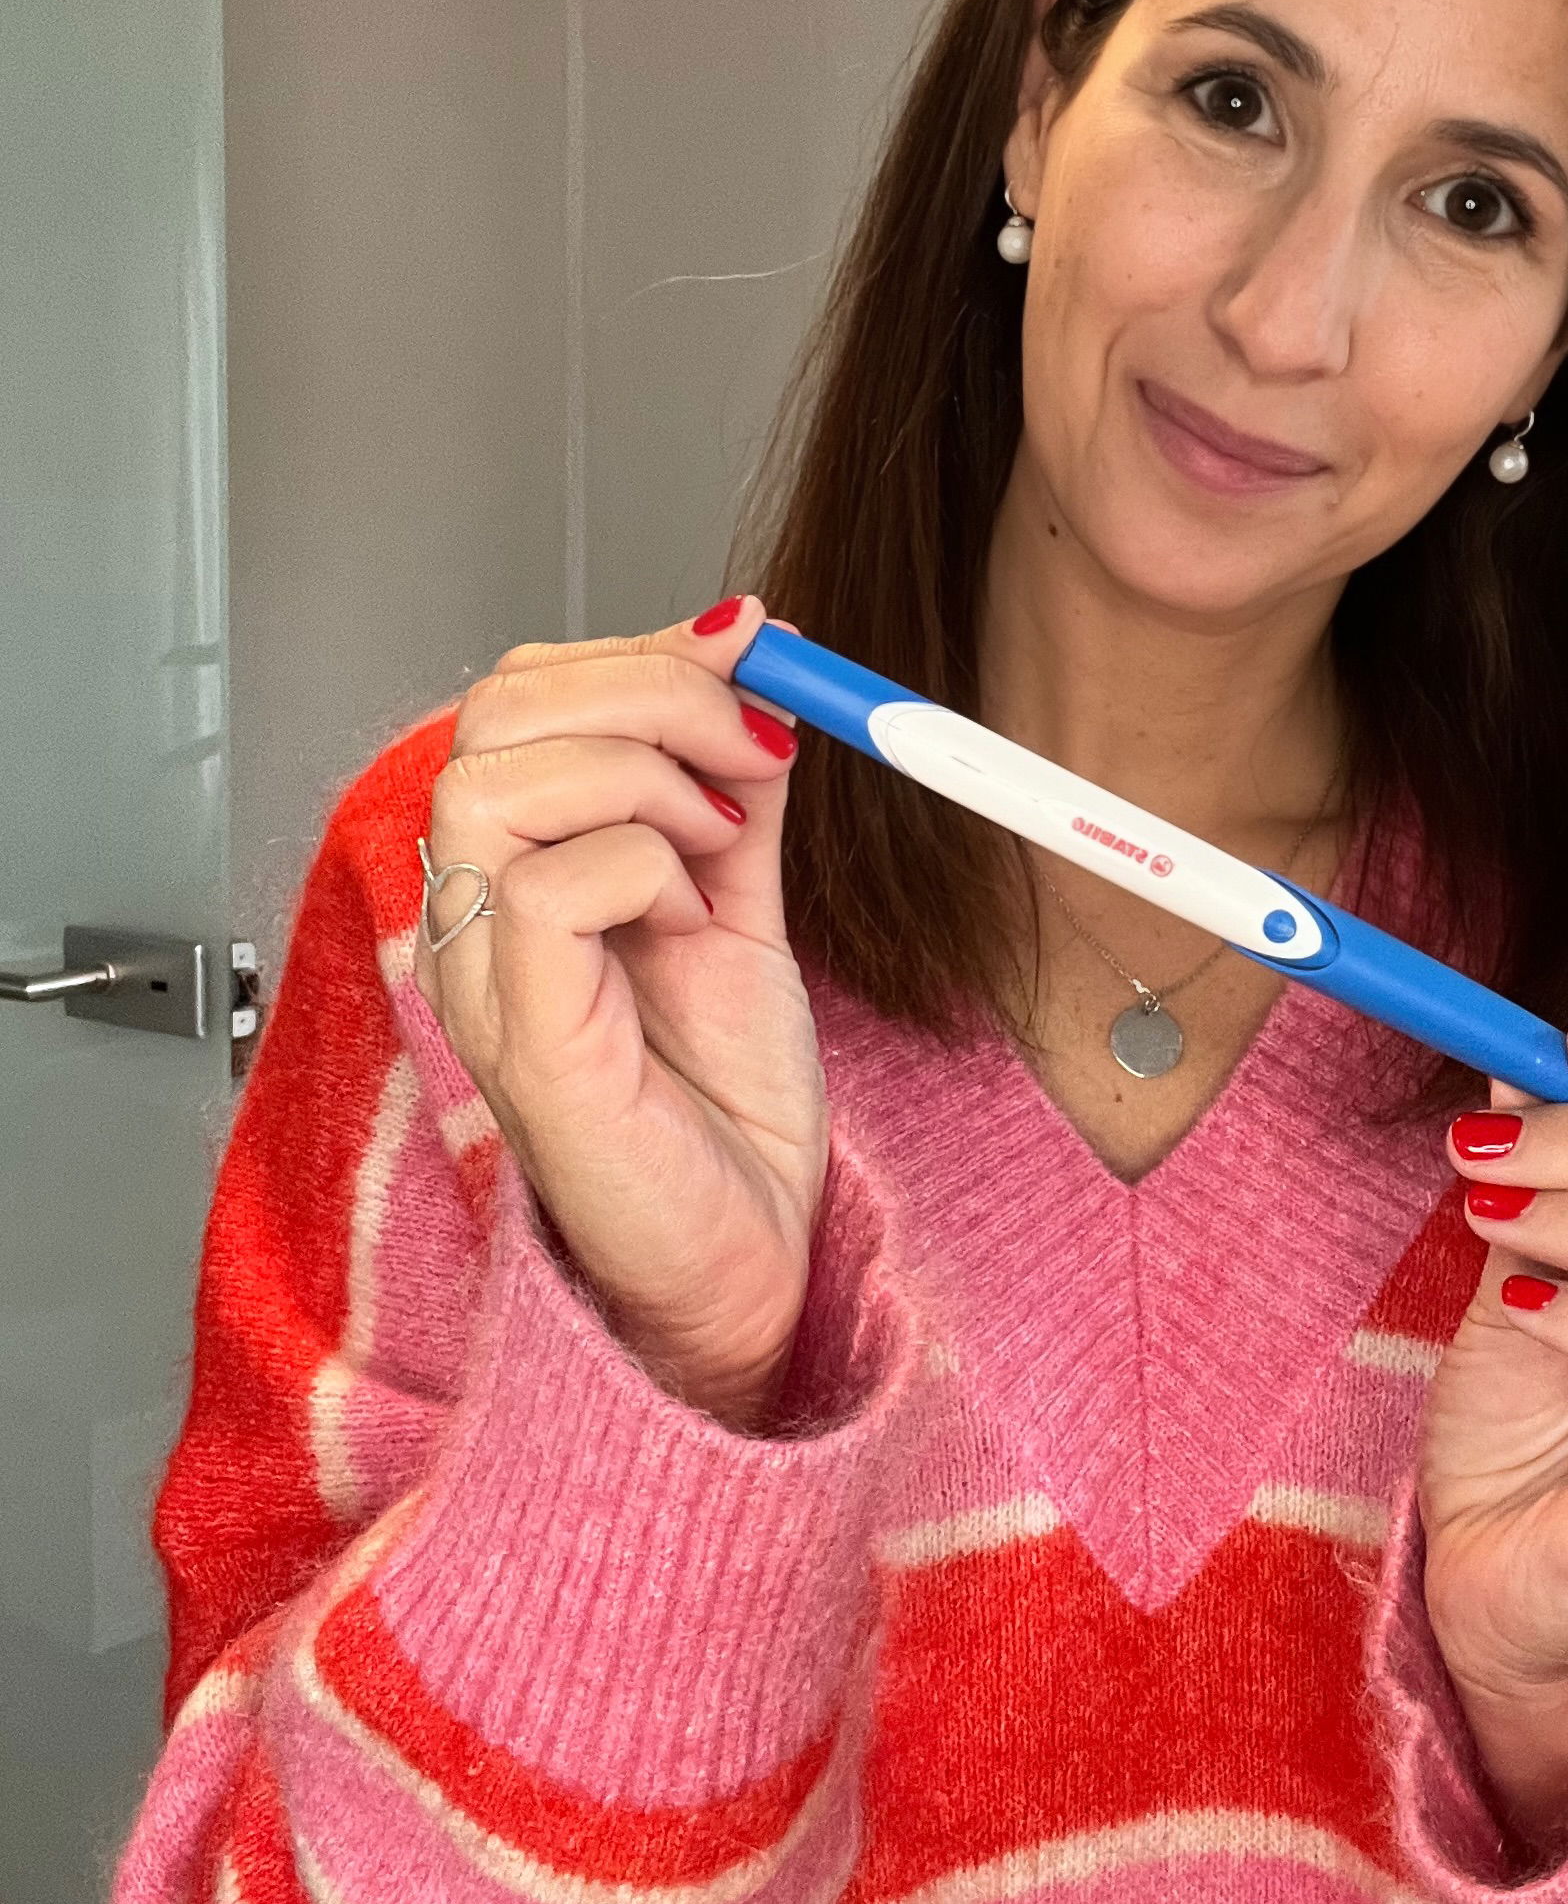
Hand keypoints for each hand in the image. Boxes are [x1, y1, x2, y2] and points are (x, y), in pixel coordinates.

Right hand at [414, 596, 823, 1430]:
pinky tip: (691, 925)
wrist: (750, 1257)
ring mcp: (483, 974)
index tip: (751, 646)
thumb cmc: (722, 1105)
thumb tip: (755, 663)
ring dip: (646, 776)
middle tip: (748, 746)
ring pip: (500, 779)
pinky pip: (550, 882)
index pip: (524, 694)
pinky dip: (648, 869)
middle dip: (650, 686)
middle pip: (495, 712)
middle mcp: (476, 913)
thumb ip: (734, 790)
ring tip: (718, 850)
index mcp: (519, 867)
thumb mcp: (744, 902)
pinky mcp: (520, 1036)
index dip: (639, 649)